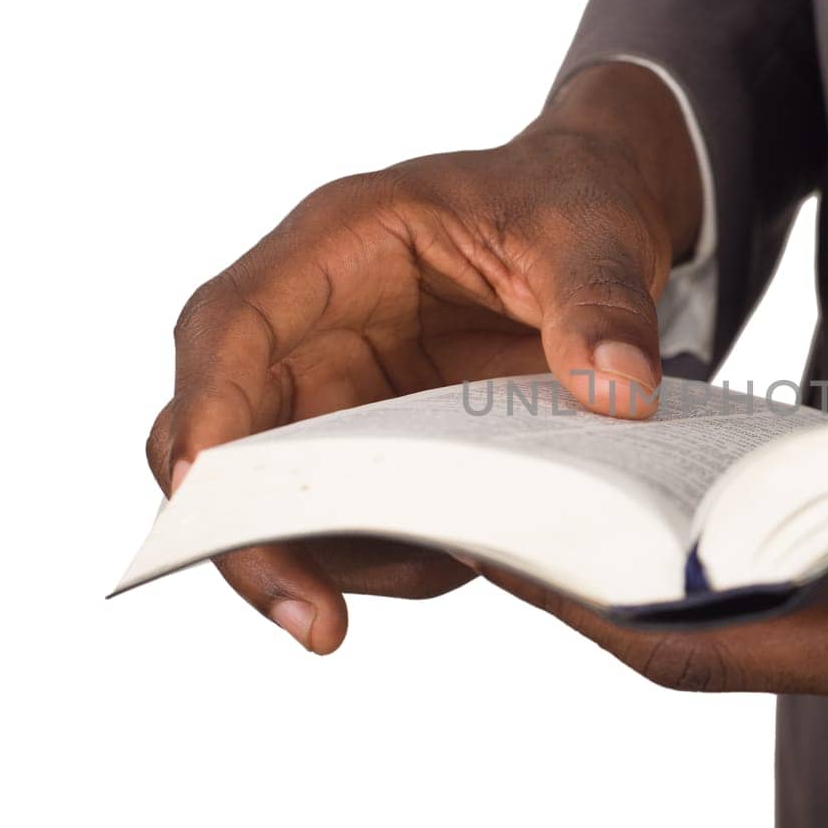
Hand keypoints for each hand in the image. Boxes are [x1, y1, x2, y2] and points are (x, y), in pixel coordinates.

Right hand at [145, 63, 702, 652]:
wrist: (598, 222)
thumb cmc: (571, 202)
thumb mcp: (595, 234)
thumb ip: (601, 302)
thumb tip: (619, 392)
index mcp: (337, 243)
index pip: (230, 326)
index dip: (208, 410)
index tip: (209, 493)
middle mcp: (315, 326)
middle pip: (228, 435)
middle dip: (250, 532)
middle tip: (313, 626)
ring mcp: (340, 391)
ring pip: (283, 494)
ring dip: (336, 558)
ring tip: (452, 568)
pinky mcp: (381, 444)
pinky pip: (358, 520)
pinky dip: (400, 556)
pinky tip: (475, 551)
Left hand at [484, 456, 827, 722]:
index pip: (728, 650)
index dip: (605, 609)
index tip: (511, 551)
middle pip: (713, 631)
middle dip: (604, 575)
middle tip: (512, 487)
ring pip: (759, 602)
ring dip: (667, 551)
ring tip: (583, 469)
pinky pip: (818, 571)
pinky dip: (749, 532)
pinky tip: (719, 475)